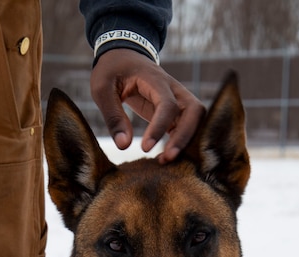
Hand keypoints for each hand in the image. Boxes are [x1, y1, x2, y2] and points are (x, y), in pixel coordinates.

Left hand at [90, 49, 205, 163]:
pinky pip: (188, 124)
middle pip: (195, 110)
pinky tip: (166, 155)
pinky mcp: (175, 109)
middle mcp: (173, 87)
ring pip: (196, 118)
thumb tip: (123, 145)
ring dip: (186, 140)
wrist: (123, 55)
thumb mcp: (102, 89)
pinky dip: (182, 140)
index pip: (168, 104)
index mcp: (155, 79)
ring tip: (166, 159)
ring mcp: (178, 97)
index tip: (145, 148)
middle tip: (167, 158)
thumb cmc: (111, 70)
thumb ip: (113, 116)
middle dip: (184, 136)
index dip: (159, 127)